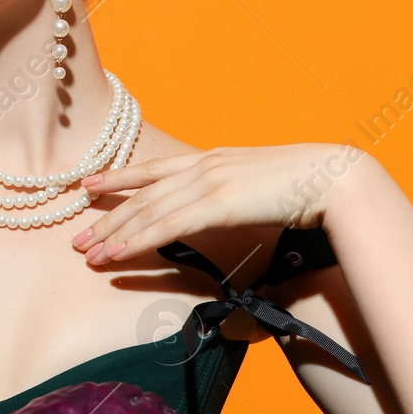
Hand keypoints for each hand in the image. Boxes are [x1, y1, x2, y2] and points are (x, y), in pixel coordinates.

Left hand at [69, 143, 371, 263]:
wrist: (334, 177)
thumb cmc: (307, 188)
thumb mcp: (261, 189)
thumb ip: (237, 200)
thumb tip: (229, 215)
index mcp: (212, 160)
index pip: (154, 169)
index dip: (118, 177)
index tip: (89, 184)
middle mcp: (203, 167)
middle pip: (143, 195)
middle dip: (107, 218)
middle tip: (78, 239)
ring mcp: (208, 183)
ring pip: (148, 212)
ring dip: (114, 234)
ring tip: (86, 254)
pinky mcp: (217, 204)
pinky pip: (166, 226)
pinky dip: (137, 240)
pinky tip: (116, 254)